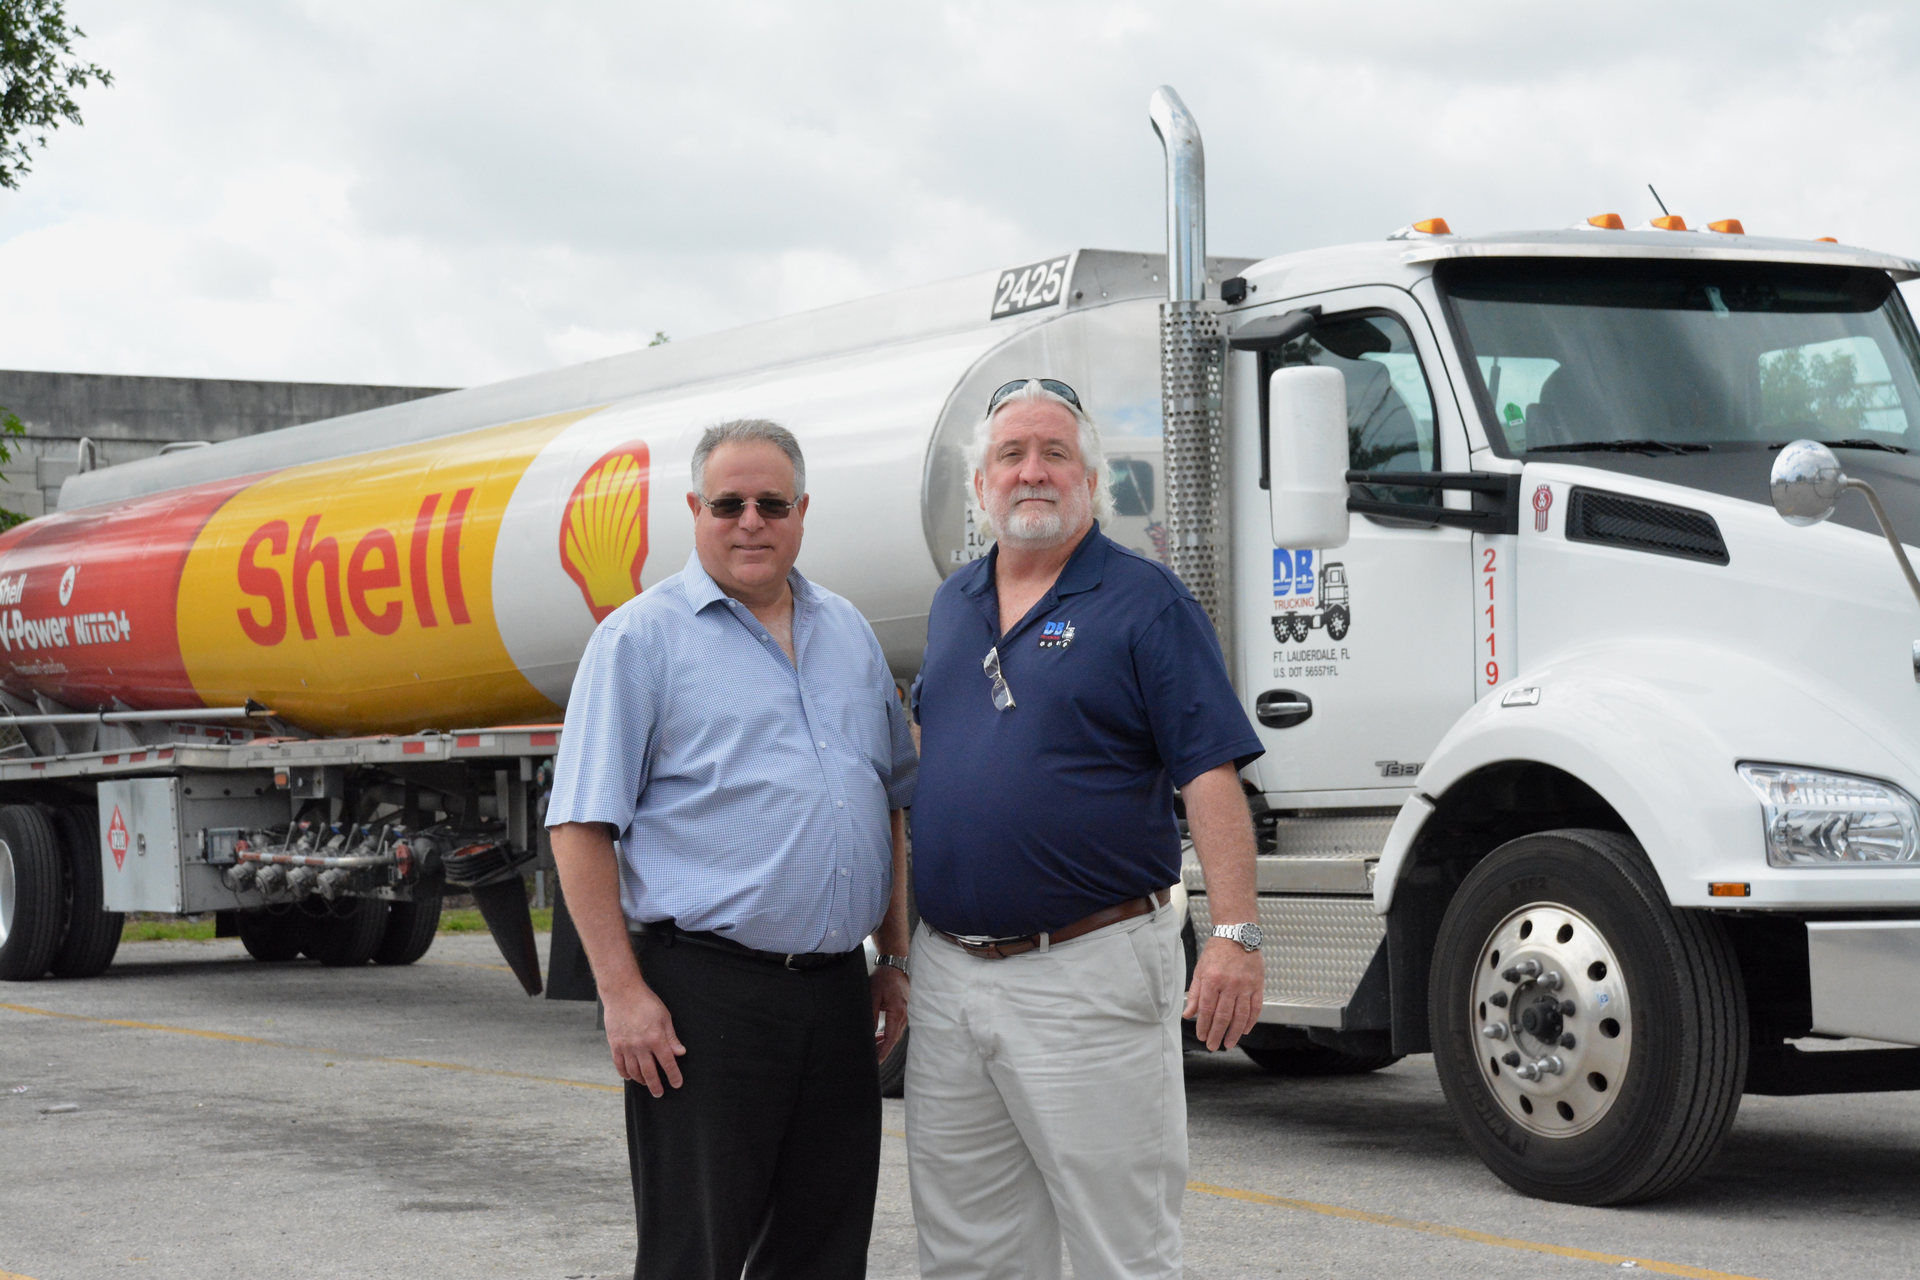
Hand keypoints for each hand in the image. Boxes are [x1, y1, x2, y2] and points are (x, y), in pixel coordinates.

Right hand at [602, 981, 685, 1096]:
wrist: (622, 993)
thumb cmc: (646, 1002)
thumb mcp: (665, 1017)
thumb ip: (671, 1037)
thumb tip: (680, 1052)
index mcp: (656, 1039)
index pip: (668, 1063)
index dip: (674, 1075)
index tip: (677, 1084)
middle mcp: (641, 1046)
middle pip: (650, 1072)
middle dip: (656, 1085)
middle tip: (659, 1093)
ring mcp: (626, 1047)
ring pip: (634, 1071)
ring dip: (641, 1081)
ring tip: (646, 1084)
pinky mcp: (615, 1045)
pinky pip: (620, 1065)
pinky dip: (625, 1073)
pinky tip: (630, 1077)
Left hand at [871, 964, 909, 1062]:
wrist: (893, 967)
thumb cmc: (883, 979)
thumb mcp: (873, 996)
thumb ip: (872, 1016)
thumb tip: (869, 1034)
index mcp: (898, 1012)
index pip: (891, 1038)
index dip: (883, 1051)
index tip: (876, 1061)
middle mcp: (904, 1015)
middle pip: (894, 1039)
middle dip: (883, 1050)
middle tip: (871, 1059)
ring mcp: (905, 1014)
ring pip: (895, 1035)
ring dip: (885, 1043)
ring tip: (872, 1049)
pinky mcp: (902, 1012)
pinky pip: (896, 1028)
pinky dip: (888, 1035)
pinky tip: (879, 1037)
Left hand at [1183, 936, 1264, 1050]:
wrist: (1236, 935)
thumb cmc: (1216, 952)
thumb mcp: (1200, 970)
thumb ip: (1195, 994)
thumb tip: (1188, 1015)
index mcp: (1212, 980)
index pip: (1207, 1009)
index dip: (1204, 1026)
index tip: (1201, 1036)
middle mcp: (1230, 984)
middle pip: (1223, 1016)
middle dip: (1217, 1034)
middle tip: (1213, 1046)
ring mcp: (1246, 985)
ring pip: (1241, 1016)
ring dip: (1235, 1033)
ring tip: (1229, 1044)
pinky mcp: (1258, 985)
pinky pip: (1256, 1008)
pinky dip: (1251, 1021)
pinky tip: (1245, 1030)